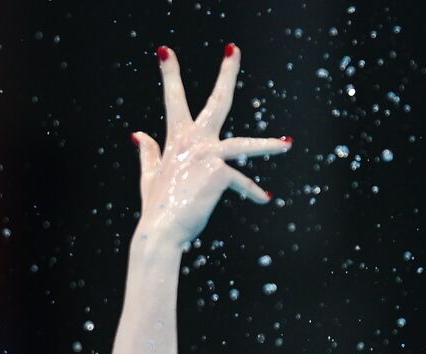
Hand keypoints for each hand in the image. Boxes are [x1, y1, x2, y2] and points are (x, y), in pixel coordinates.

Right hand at [131, 44, 289, 243]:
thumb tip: (138, 134)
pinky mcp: (220, 173)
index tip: (164, 51)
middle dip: (226, 73)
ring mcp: (208, 155)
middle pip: (215, 101)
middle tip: (233, 49)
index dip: (169, 73)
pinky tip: (264, 198)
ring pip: (244, 145)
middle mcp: (193, 141)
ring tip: (287, 145)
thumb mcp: (151, 175)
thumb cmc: (156, 207)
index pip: (173, 99)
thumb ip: (150, 153)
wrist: (161, 232)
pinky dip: (253, 192)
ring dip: (269, 145)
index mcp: (176, 139)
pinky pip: (242, 182)